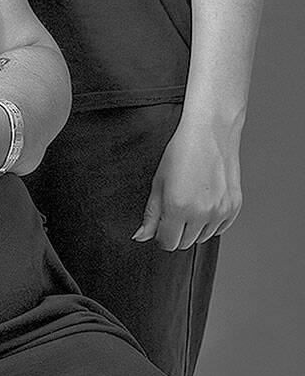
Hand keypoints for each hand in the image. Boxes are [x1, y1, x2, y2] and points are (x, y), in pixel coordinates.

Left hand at [133, 114, 241, 250]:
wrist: (210, 132)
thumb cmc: (181, 152)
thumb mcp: (158, 182)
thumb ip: (151, 214)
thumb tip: (141, 236)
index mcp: (178, 208)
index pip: (167, 243)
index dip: (160, 235)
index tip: (161, 225)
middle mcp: (202, 213)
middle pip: (184, 243)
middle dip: (176, 232)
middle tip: (175, 209)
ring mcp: (221, 211)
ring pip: (202, 238)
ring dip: (194, 228)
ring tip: (191, 202)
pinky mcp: (235, 207)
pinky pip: (220, 229)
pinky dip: (211, 222)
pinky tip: (205, 202)